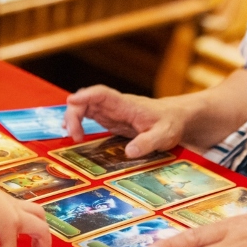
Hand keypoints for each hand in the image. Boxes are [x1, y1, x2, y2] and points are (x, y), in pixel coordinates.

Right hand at [0, 175, 51, 246]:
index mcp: (1, 199)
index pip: (22, 208)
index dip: (27, 221)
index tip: (23, 237)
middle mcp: (11, 206)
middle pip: (39, 214)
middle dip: (43, 231)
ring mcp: (13, 215)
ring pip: (41, 227)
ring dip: (44, 245)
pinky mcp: (8, 228)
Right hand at [64, 85, 186, 157]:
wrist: (174, 117)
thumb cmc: (170, 123)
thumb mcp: (164, 135)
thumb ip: (147, 143)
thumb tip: (129, 152)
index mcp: (126, 105)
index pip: (102, 94)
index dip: (85, 95)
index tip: (71, 101)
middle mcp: (114, 105)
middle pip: (87, 100)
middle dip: (74, 114)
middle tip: (74, 136)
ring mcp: (110, 111)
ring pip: (84, 107)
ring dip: (73, 119)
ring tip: (73, 137)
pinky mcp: (109, 118)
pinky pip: (88, 115)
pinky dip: (77, 122)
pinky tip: (72, 132)